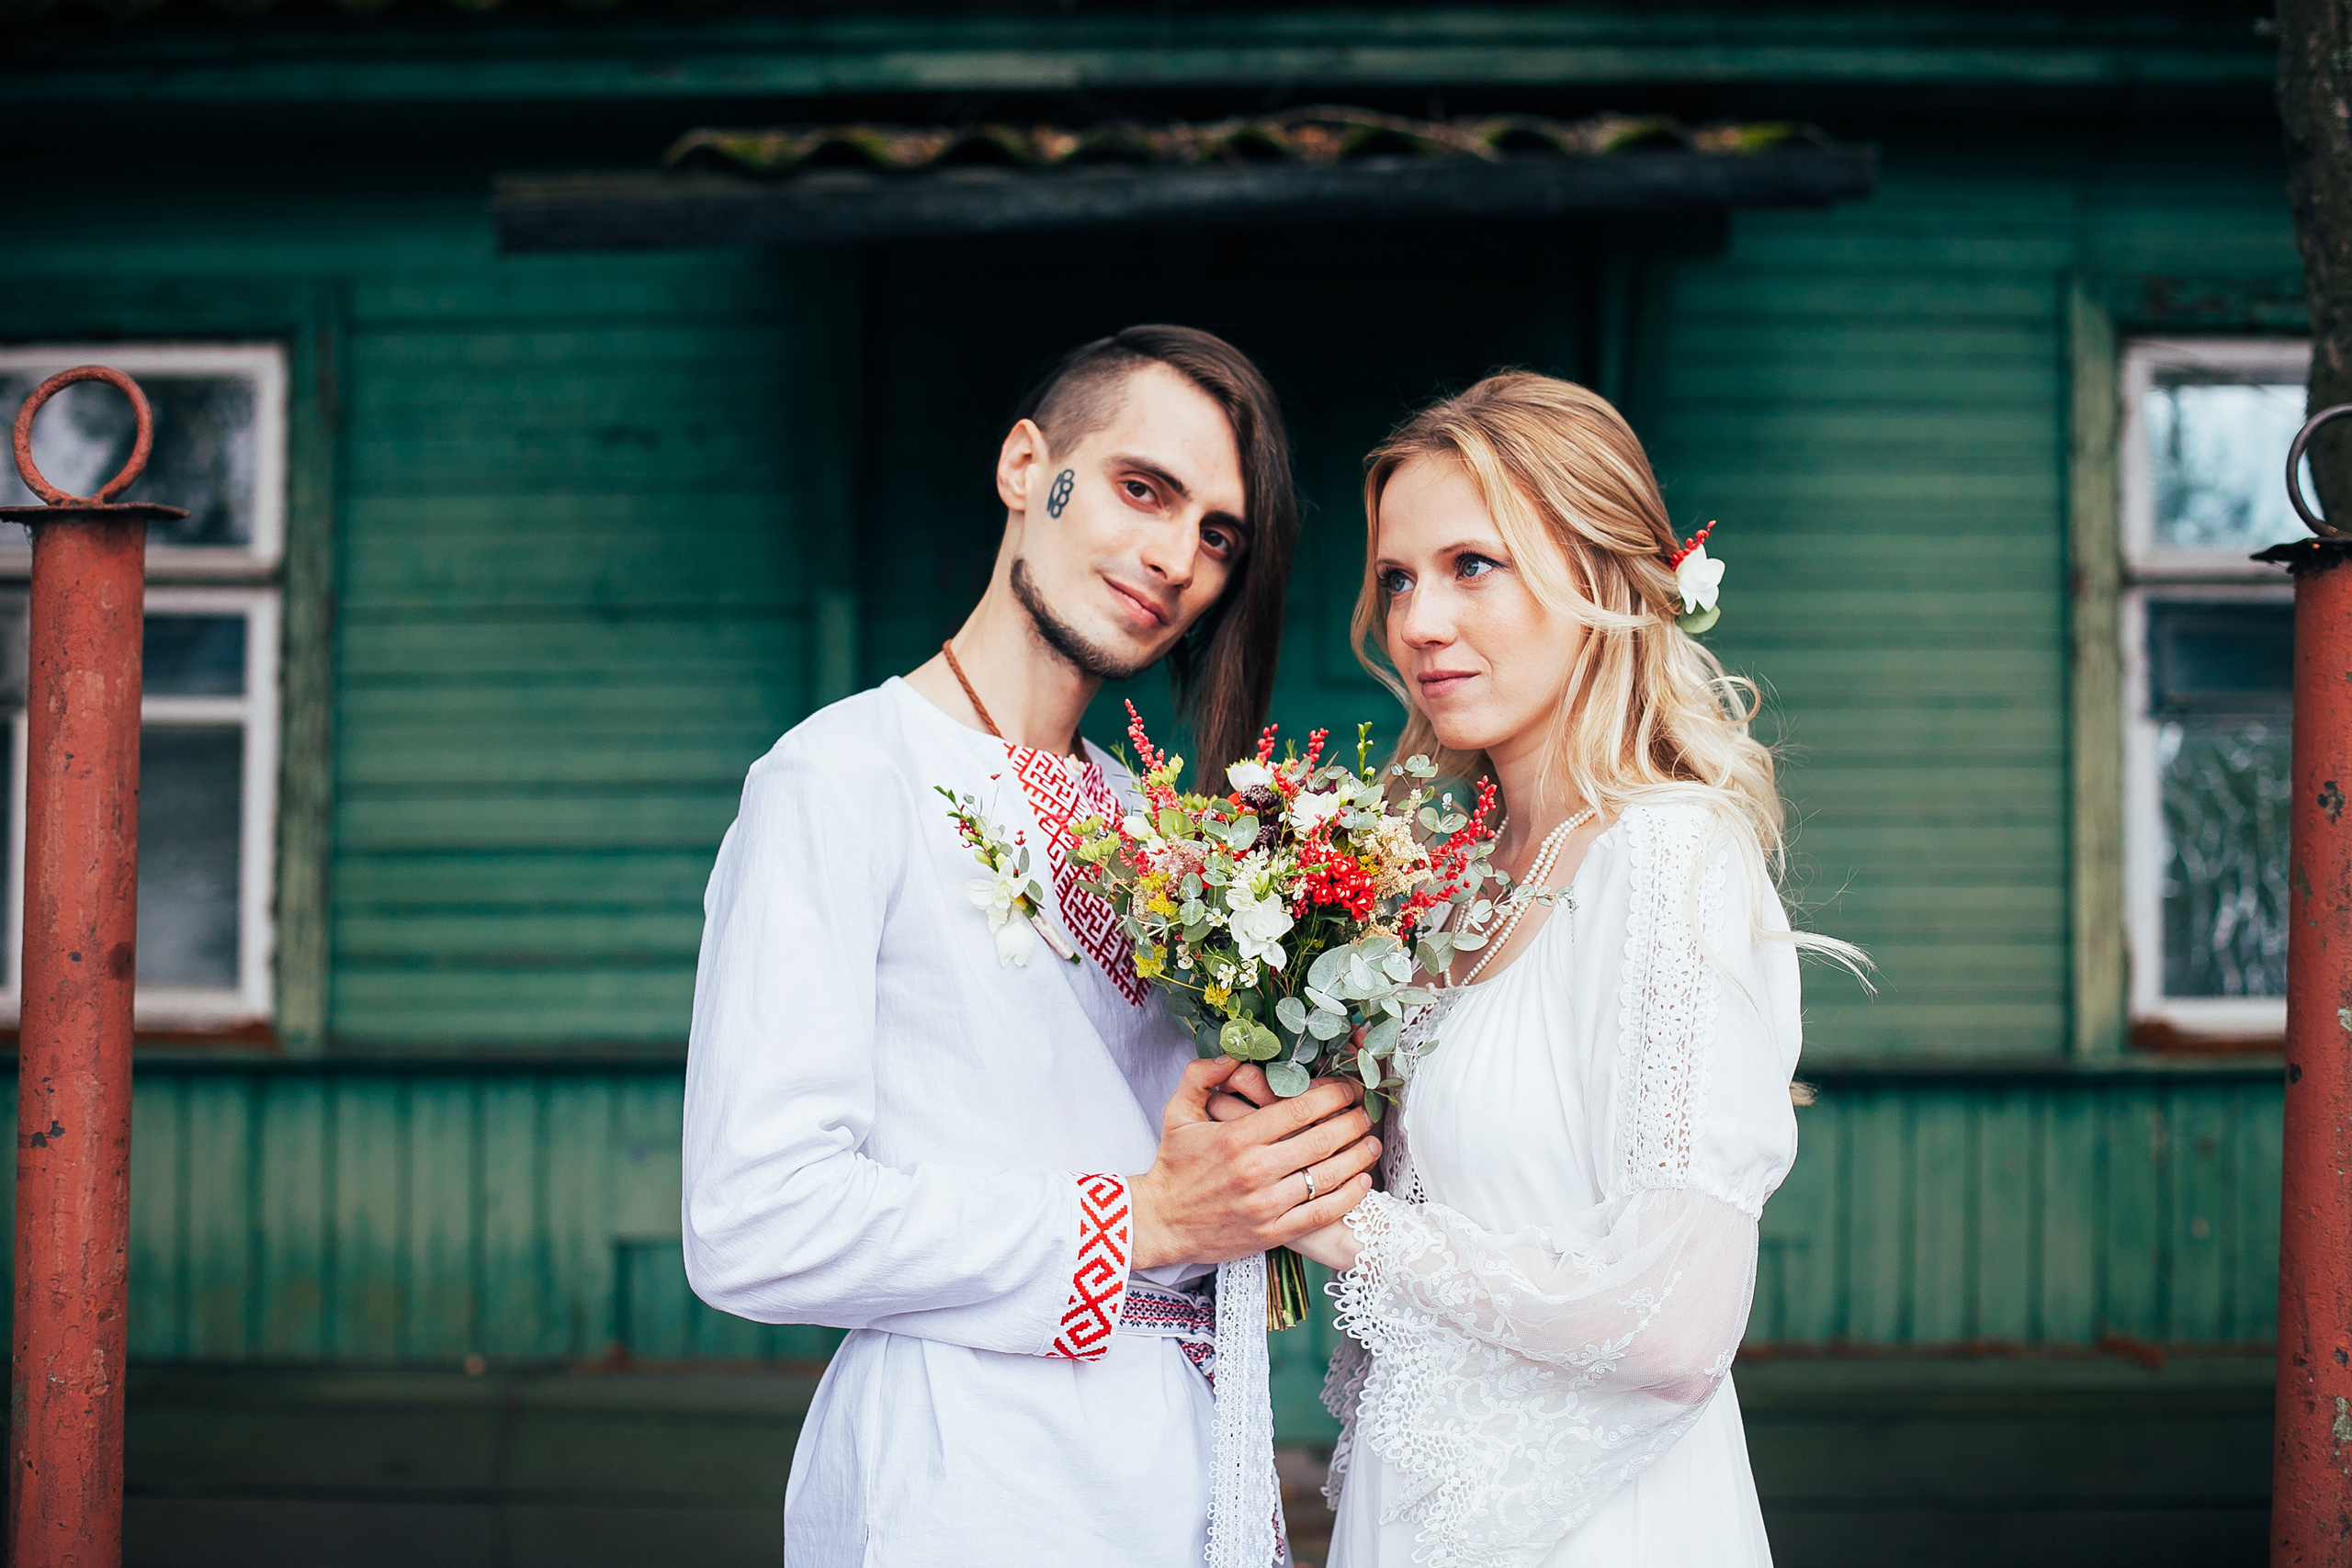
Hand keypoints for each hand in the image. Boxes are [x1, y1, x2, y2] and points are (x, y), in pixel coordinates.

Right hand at [1130, 1057, 1380, 1269]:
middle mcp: (1254, 1170)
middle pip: (1322, 1140)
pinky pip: (1321, 1213)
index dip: (1334, 1095)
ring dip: (1358, 1157)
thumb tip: (1231, 1054)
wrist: (1159, 1222)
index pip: (1299, 1109)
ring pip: (1327, 1177)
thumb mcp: (1177, 1112)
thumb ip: (1202, 1075)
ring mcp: (1265, 1204)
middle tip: (1366, 1113)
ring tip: (1372, 1144)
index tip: (1349, 1088)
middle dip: (1353, 1122)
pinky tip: (1361, 1182)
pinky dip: (1348, 1197)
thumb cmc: (1173, 1165)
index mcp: (1237, 1136)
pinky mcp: (1272, 1233)